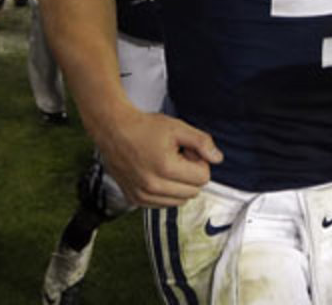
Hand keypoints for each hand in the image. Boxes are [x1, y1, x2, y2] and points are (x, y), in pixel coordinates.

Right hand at [97, 109, 222, 207]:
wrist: (113, 130)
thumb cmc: (145, 127)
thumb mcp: (177, 127)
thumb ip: (201, 142)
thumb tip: (218, 158)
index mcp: (166, 168)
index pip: (203, 178)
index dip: (200, 161)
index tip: (188, 150)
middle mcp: (153, 186)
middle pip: (194, 192)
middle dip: (191, 174)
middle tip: (179, 156)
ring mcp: (142, 196)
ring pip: (180, 201)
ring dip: (180, 185)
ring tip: (167, 165)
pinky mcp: (135, 200)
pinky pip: (163, 204)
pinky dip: (166, 192)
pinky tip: (157, 173)